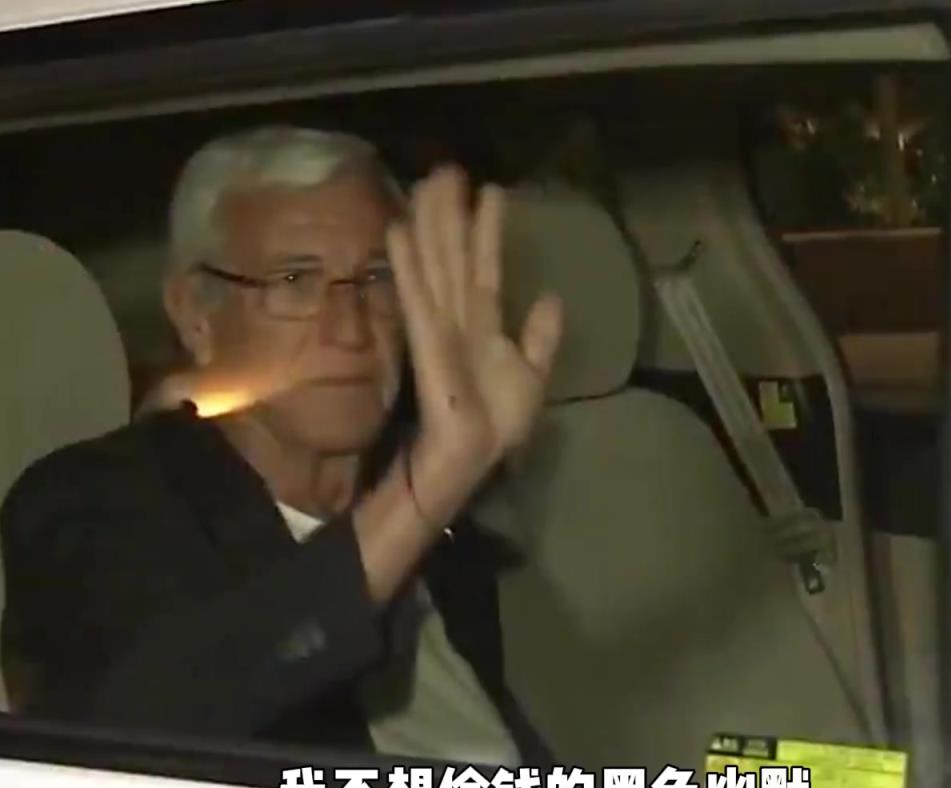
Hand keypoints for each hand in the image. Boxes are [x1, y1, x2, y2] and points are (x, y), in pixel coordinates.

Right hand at [386, 165, 562, 518]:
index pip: (486, 267)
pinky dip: (410, 263)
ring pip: (436, 264)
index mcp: (484, 324)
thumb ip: (539, 336)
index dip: (488, 230)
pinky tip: (400, 230)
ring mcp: (440, 325)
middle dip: (450, 213)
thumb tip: (550, 296)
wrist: (476, 457)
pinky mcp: (427, 341)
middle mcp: (459, 317)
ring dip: (430, 223)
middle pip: (454, 255)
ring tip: (427, 182)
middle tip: (446, 168)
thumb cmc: (497, 424)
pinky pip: (418, 295)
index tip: (491, 190)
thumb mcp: (532, 373)